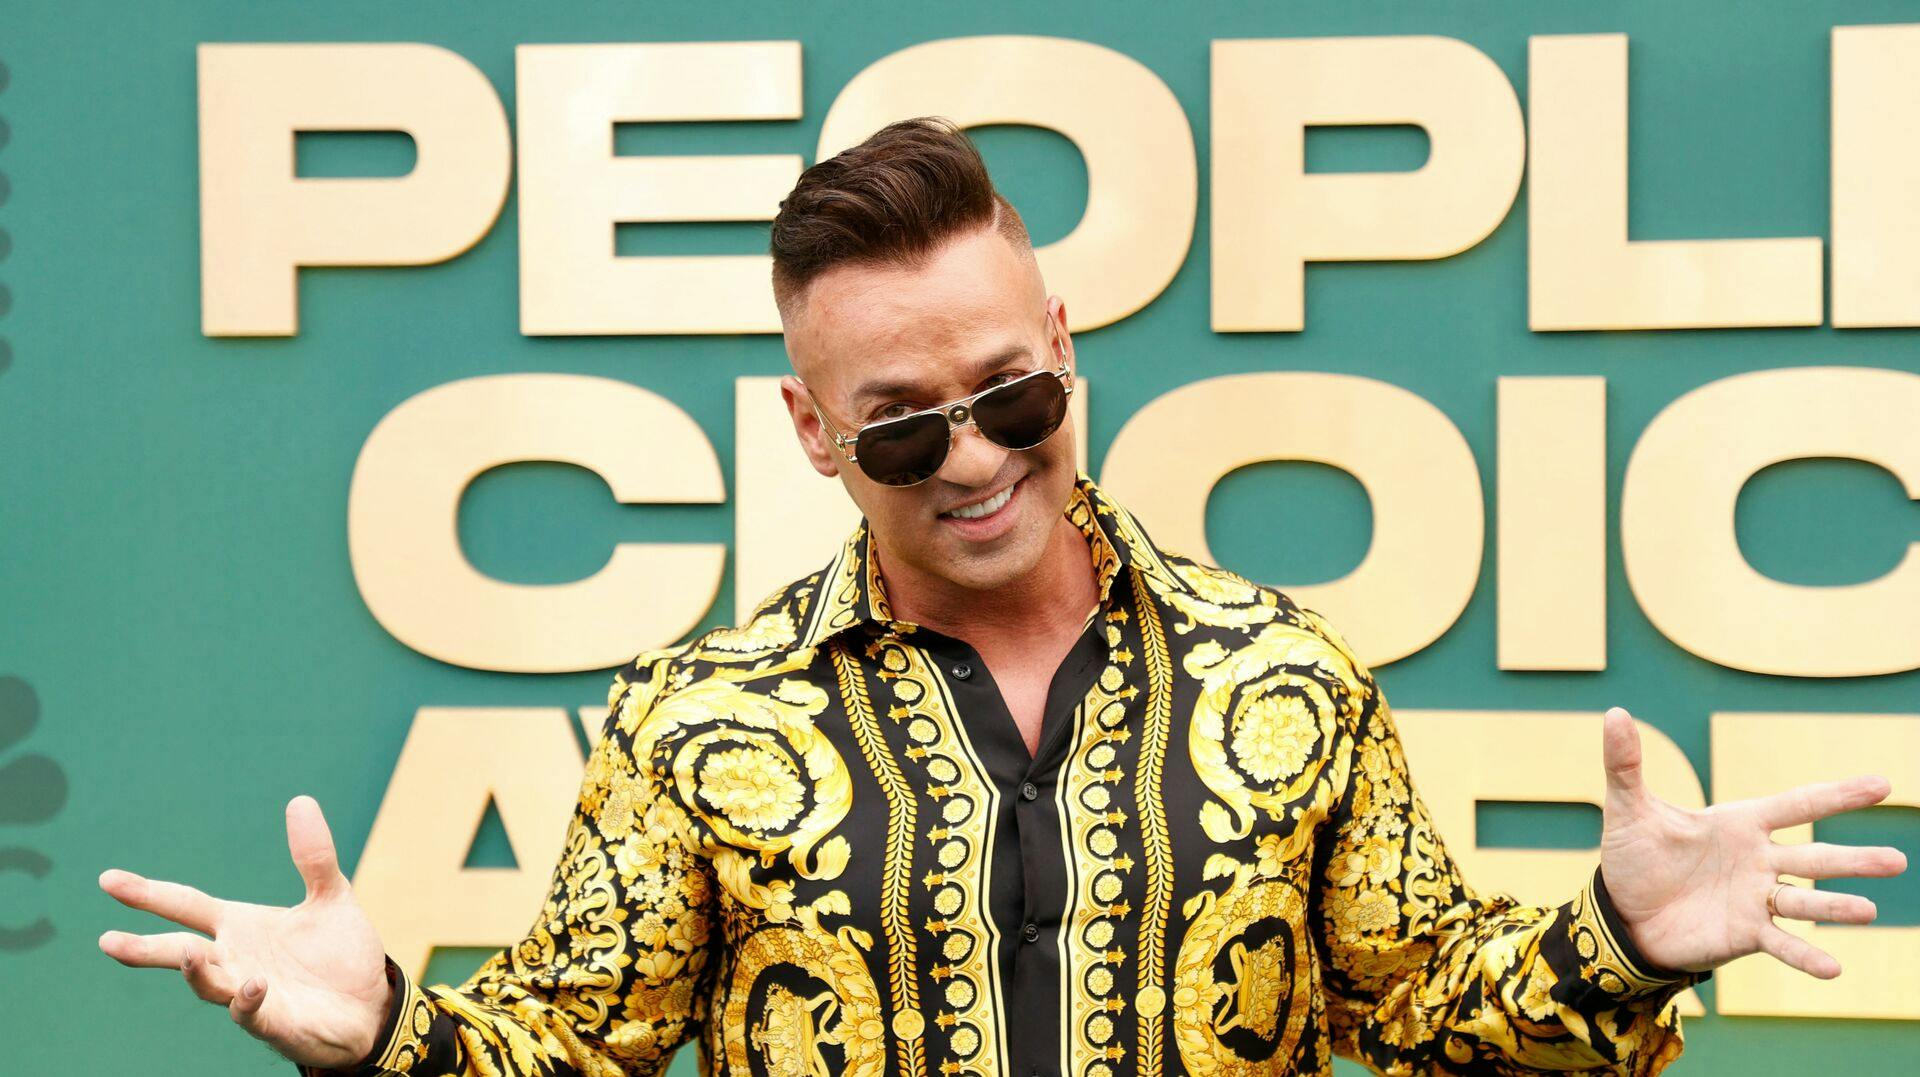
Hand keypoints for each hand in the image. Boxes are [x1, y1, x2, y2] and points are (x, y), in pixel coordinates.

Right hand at [98, 795, 392, 1069]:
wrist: (370, 1005)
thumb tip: (301, 800)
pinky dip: (247, 998)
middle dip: (144, 947)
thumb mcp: (331, 896)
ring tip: (191, 953)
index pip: (186, 905)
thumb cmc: (339, 954)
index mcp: (240, 926)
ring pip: (208, 984)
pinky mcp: (272, 1020)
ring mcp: (248, 992)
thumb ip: (313, 856)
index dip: (148, 894)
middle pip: (180, 950)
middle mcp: (235, 959)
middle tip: (107, 940)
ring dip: (197, 971)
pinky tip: (254, 984)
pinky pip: (250, 1011)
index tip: (108, 880)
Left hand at [1597, 706, 1907, 977]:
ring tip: (1869, 911)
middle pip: (1814, 858)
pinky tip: (1833, 970)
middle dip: (1854, 861)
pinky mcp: (1745, 935)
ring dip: (1836, 907)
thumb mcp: (1628, 809)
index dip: (1838, 795)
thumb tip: (1613, 712)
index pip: (1797, 805)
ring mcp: (1755, 899)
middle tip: (1896, 861)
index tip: (1882, 785)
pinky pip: (1781, 944)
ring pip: (1805, 902)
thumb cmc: (1633, 857)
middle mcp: (1758, 861)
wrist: (1621, 912)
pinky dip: (1805, 956)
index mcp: (1739, 824)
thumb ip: (1625, 765)